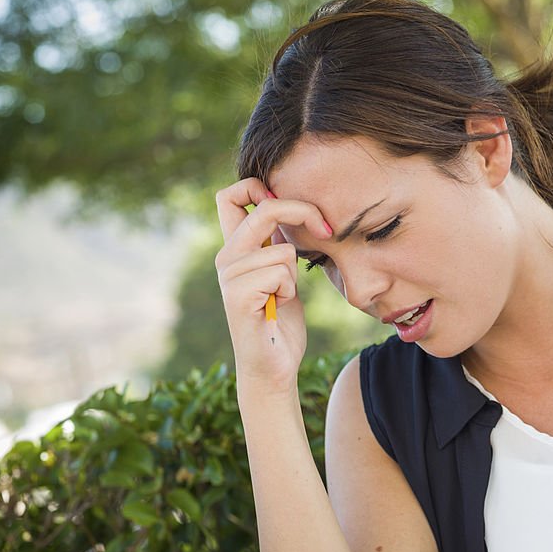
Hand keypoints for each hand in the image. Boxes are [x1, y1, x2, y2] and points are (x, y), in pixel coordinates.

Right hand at [214, 177, 331, 391]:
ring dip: (293, 274)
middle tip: (325, 230)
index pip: (230, 196)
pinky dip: (288, 291)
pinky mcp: (236, 295)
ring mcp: (228, 276)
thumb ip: (279, 243)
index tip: (290, 201)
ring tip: (281, 296)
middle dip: (302, 212)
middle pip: (263, 209)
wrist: (274, 365)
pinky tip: (276, 308)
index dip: (258, 186)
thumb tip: (292, 210)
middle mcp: (226, 258)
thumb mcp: (283, 273)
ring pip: (282, 249)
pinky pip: (279, 271)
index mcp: (235, 249)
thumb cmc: (281, 321)